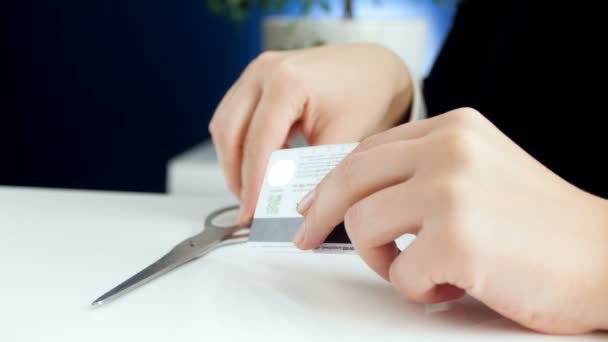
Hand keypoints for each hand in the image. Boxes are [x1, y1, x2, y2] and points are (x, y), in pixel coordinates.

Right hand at [209, 43, 412, 221]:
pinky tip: (262, 164)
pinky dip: (241, 144)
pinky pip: (233, 116)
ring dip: (234, 161)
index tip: (251, 213)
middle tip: (249, 207)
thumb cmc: (368, 95)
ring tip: (254, 190)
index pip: (257, 143)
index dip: (252, 184)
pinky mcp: (255, 79)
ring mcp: (256, 72)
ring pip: (224, 125)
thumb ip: (313, 174)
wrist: (375, 68)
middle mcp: (264, 71)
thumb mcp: (345, 139)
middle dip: (236, 175)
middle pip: (228, 133)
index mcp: (287, 82)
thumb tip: (288, 207)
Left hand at [294, 108, 607, 333]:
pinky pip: (399, 273)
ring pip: (363, 225)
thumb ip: (422, 172)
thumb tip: (359, 198)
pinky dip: (419, 288)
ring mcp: (450, 191)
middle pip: (350, 178)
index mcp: (453, 128)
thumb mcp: (479, 172)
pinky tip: (455, 283)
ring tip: (422, 268)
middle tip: (307, 239)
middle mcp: (449, 149)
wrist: (606, 257)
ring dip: (383, 259)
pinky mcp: (456, 239)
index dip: (332, 182)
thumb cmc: (541, 225)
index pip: (368, 151)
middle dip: (320, 214)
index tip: (313, 206)